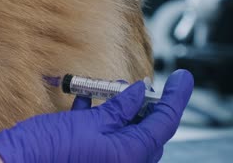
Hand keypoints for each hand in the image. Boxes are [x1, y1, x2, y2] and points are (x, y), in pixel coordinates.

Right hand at [0, 69, 193, 162]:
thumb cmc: (48, 149)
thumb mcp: (90, 123)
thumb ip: (119, 109)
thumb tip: (139, 94)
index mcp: (128, 157)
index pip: (165, 123)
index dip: (178, 97)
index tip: (184, 78)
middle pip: (147, 131)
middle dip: (149, 106)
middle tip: (148, 86)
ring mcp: (102, 160)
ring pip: (123, 132)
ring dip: (122, 109)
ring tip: (114, 89)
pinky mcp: (85, 155)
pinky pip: (101, 135)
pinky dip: (99, 117)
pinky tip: (87, 101)